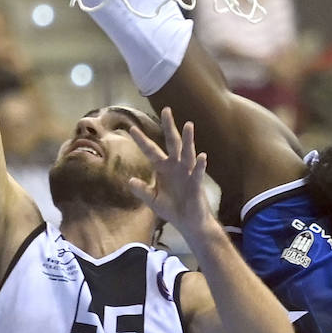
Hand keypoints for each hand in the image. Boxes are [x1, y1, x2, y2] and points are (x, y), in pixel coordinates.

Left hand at [127, 108, 214, 239]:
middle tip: (166, 110)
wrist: (188, 222)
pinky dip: (200, 165)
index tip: (131, 128)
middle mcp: (175, 166)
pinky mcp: (196, 184)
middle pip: (172, 143)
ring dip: (188, 140)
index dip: (142, 140)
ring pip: (187, 153)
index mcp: (163, 168)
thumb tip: (129, 180)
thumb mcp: (153, 200)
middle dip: (169, 127)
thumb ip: (142, 190)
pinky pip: (198, 173)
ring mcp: (187, 173)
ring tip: (188, 125)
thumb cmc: (172, 209)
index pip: (151, 151)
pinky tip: (202, 156)